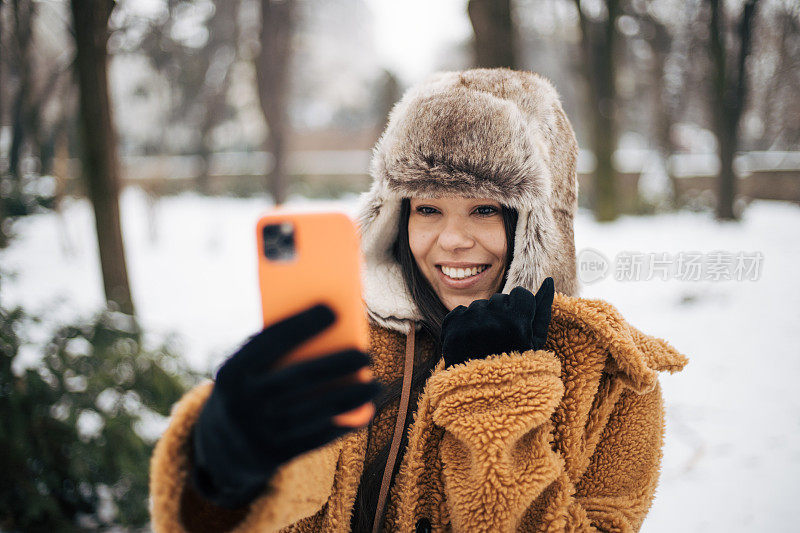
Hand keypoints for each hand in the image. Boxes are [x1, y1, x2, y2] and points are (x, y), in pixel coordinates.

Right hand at [190, 304, 380, 507]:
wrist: (220, 450)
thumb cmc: (248, 392)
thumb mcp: (246, 372)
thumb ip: (274, 353)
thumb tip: (330, 330)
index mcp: (232, 372)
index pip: (268, 342)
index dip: (299, 324)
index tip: (331, 309)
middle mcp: (242, 403)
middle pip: (298, 379)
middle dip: (337, 365)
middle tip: (366, 355)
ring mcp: (258, 432)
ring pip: (313, 412)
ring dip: (351, 397)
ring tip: (376, 385)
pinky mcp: (275, 455)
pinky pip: (316, 438)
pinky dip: (344, 424)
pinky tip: (366, 410)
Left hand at [441, 277, 554, 367]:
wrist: (480, 394)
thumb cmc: (514, 368)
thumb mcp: (535, 343)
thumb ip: (543, 310)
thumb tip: (549, 280)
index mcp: (517, 324)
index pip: (520, 293)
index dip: (520, 309)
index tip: (517, 324)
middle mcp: (491, 320)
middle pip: (499, 298)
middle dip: (501, 314)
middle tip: (501, 338)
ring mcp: (468, 324)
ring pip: (479, 305)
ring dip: (483, 319)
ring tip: (485, 343)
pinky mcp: (451, 328)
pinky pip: (460, 312)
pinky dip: (464, 324)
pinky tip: (470, 342)